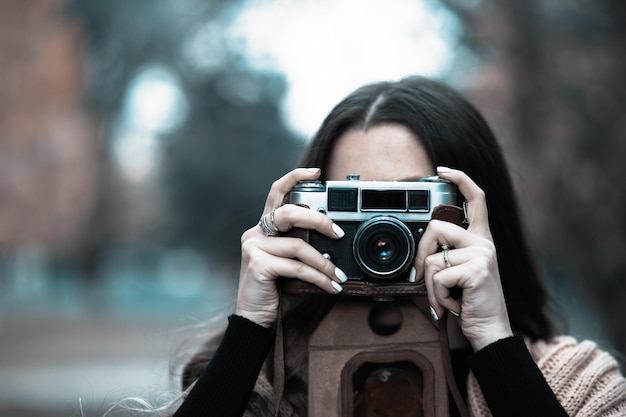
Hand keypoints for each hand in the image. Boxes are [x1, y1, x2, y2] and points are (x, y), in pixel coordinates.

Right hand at [235, 168, 345, 326]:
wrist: (254, 319)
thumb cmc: (275, 290)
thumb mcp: (289, 263)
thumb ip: (301, 246)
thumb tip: (335, 241)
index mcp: (263, 229)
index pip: (276, 194)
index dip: (294, 178)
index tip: (316, 172)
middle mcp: (255, 233)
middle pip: (289, 212)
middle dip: (319, 220)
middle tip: (339, 234)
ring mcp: (253, 248)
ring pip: (298, 245)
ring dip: (324, 263)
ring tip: (339, 276)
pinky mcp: (258, 265)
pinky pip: (297, 267)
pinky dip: (318, 278)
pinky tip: (330, 287)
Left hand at [414, 166, 512, 350]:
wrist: (488, 330)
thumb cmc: (469, 302)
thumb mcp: (458, 273)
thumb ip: (447, 254)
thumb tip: (422, 248)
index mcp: (481, 239)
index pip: (476, 198)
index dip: (460, 179)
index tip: (442, 171)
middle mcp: (484, 242)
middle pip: (436, 227)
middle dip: (421, 254)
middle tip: (421, 276)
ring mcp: (482, 254)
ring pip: (434, 258)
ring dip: (430, 286)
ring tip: (446, 298)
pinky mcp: (477, 269)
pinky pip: (438, 276)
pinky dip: (437, 296)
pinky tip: (454, 305)